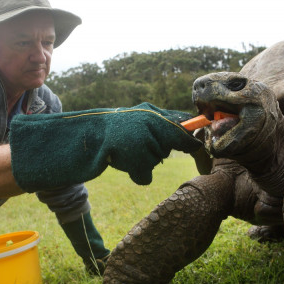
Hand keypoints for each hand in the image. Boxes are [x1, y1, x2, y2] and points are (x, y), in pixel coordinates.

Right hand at [9, 103, 201, 190]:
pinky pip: (144, 172)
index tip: (203, 145)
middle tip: (133, 145)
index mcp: (150, 111)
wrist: (80, 138)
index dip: (194, 135)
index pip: (181, 121)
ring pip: (155, 158)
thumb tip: (192, 133)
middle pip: (169, 144)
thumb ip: (161, 126)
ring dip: (142, 161)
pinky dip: (135, 171)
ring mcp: (140, 136)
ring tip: (123, 152)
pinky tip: (120, 161)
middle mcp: (148, 118)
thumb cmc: (111, 132)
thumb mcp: (138, 123)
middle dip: (157, 149)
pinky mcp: (132, 154)